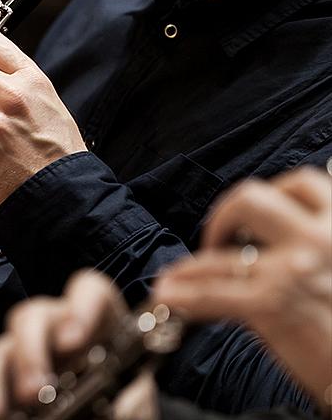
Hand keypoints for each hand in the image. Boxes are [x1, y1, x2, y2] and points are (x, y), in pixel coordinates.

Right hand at [0, 270, 156, 419]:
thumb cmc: (123, 407)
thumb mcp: (132, 397)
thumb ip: (130, 385)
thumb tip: (138, 349)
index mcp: (98, 325)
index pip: (88, 292)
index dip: (81, 307)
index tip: (74, 340)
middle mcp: (55, 332)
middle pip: (32, 316)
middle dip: (29, 351)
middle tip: (34, 391)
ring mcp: (22, 356)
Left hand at [154, 168, 331, 403]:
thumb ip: (308, 243)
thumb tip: (255, 239)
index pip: (300, 183)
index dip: (268, 196)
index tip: (249, 219)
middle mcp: (320, 238)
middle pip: (251, 198)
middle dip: (222, 217)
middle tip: (215, 241)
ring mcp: (293, 268)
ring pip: (221, 248)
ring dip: (190, 265)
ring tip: (175, 278)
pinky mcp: (273, 303)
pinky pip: (212, 292)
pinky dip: (185, 295)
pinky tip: (169, 296)